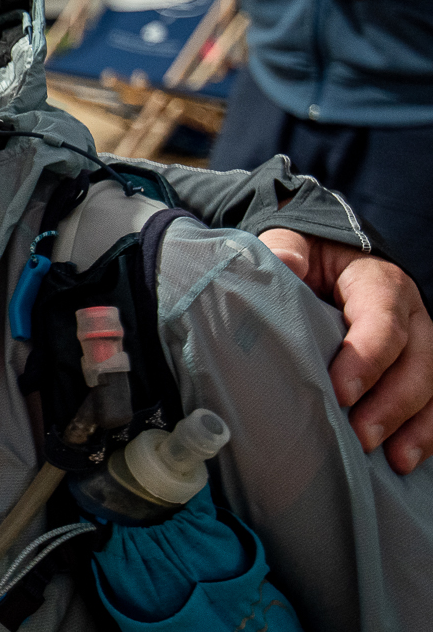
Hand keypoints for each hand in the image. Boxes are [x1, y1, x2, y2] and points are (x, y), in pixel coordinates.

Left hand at [260, 228, 431, 472]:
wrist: (333, 263)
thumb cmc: (311, 258)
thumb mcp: (297, 243)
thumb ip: (288, 250)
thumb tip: (284, 261)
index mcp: (381, 283)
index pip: (382, 321)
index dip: (367, 358)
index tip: (340, 391)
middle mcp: (413, 316)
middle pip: (415, 362)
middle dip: (391, 403)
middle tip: (360, 436)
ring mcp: (422, 346)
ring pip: (432, 388)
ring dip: (413, 427)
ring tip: (392, 460)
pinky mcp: (420, 370)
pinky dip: (423, 433)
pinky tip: (404, 460)